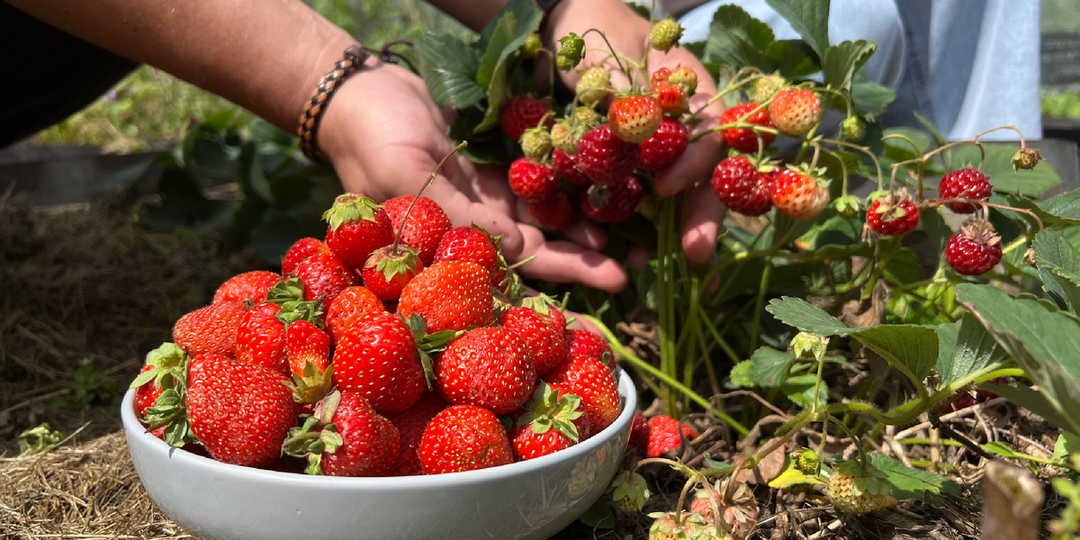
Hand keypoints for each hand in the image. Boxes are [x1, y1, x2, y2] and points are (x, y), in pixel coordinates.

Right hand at [317, 59, 627, 291]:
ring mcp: (491, 195)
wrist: (357, 92)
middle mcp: (477, 226)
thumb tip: (516, 247)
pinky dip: (574, 181)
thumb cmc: (368, 139)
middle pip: (542, 250)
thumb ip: (457, 214)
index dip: (563, 279)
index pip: (515, 271)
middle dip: (588, 259)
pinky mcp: (499, 164)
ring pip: (550, 216)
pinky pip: (544, 176)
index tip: (611, 285)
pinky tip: (610, 182)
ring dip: (589, 223)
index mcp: (452, 242)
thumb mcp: (403, 178)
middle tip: (639, 266)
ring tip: (635, 229)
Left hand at [543, 0, 728, 263]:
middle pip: (703, 175)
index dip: (693, 161)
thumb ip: (615, 86)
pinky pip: (640, 203)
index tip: (666, 186)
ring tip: (659, 265)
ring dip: (672, 233)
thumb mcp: (600, 53)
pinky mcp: (631, 170)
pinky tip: (630, 257)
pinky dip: (637, 230)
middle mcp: (683, 126)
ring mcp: (659, 151)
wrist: (563, 32)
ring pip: (677, 198)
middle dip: (701, 216)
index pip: (709, 131)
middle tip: (697, 254)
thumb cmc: (590, 32)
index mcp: (690, 91)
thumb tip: (627, 120)